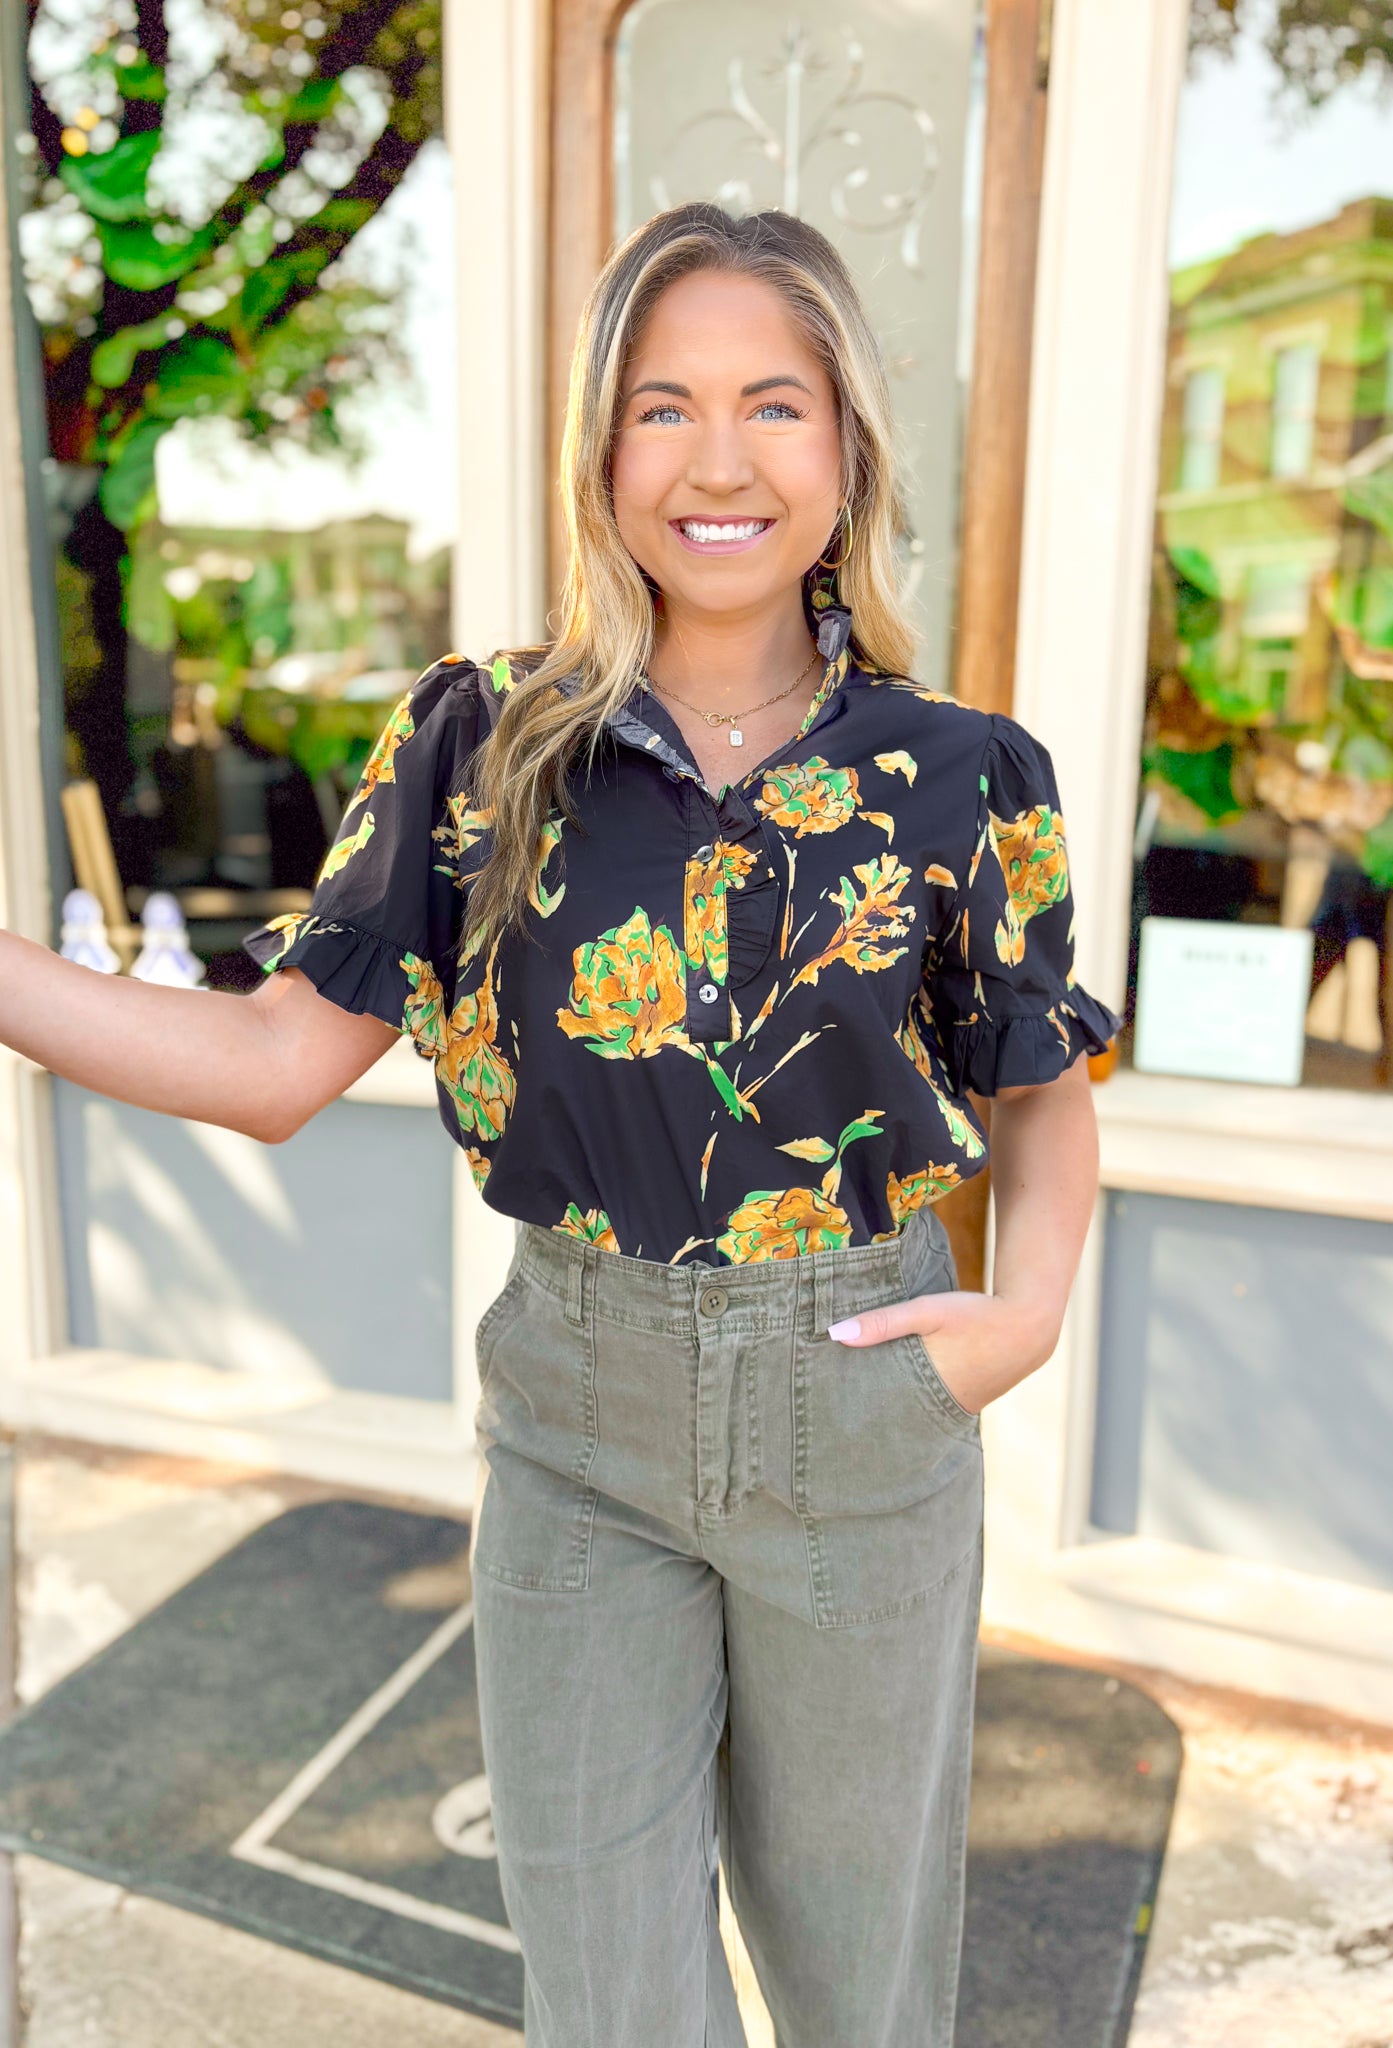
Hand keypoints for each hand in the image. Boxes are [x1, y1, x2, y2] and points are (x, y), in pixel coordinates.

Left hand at [826, 1289, 1061, 1416]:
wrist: (1028, 1326)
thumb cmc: (976, 1316)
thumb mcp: (927, 1311)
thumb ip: (883, 1322)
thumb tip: (834, 1334)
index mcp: (925, 1392)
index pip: (878, 1415)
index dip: (849, 1418)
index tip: (819, 1419)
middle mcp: (938, 1410)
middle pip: (890, 1420)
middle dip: (862, 1419)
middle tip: (823, 1419)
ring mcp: (952, 1410)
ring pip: (907, 1414)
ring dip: (885, 1410)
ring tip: (846, 1411)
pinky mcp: (962, 1403)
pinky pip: (925, 1408)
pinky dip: (907, 1403)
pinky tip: (888, 1398)